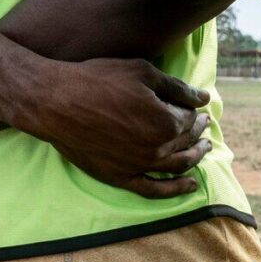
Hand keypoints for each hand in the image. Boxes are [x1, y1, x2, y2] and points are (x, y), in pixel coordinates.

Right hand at [13, 58, 213, 196]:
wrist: (56, 102)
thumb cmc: (98, 80)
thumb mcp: (142, 72)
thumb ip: (178, 88)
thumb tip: (204, 99)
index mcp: (166, 121)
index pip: (189, 117)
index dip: (194, 110)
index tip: (195, 106)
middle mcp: (157, 148)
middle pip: (186, 141)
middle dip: (198, 131)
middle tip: (204, 124)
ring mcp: (139, 166)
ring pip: (177, 166)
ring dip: (195, 157)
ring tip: (205, 149)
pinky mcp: (119, 177)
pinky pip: (154, 190)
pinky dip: (175, 189)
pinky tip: (190, 185)